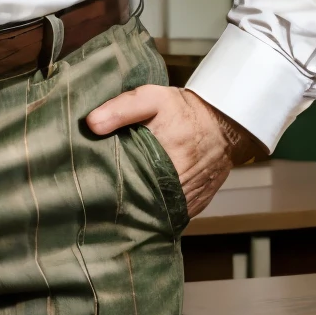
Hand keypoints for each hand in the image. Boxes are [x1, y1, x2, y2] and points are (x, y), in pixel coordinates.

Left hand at [84, 86, 261, 218]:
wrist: (224, 124)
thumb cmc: (184, 110)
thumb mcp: (152, 98)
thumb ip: (121, 109)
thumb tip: (92, 124)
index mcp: (164, 163)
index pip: (127, 187)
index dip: (109, 185)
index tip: (93, 182)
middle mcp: (177, 189)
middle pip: (138, 203)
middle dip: (120, 199)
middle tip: (99, 193)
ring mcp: (186, 202)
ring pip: (154, 213)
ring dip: (138, 207)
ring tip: (118, 198)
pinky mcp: (193, 208)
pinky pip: (169, 215)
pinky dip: (156, 209)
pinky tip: (141, 200)